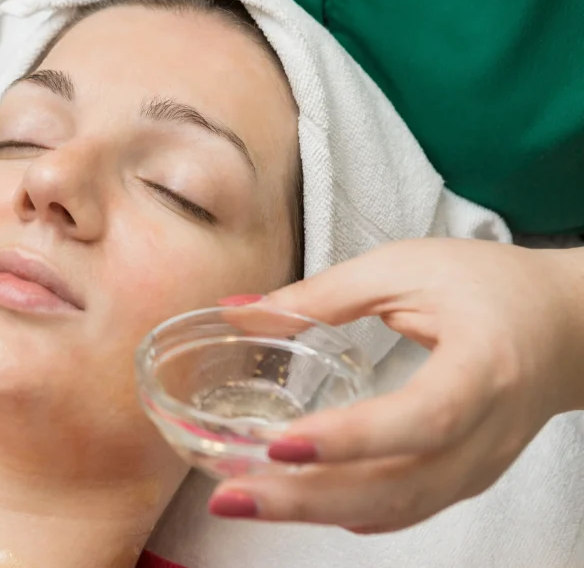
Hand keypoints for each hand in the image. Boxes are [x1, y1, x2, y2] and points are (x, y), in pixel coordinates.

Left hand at [208, 238, 583, 532]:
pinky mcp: (464, 477)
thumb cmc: (491, 285)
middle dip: (307, 498)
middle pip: (399, 487)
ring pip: (396, 510)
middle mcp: (487, 433)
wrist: (568, 324)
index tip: (280, 443)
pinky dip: (345, 512)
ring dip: (314, 512)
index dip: (353, 438)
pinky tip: (296, 503)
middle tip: (231, 495)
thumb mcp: (406, 268)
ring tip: (244, 500)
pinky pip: (404, 510)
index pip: (422, 418)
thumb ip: (322, 293)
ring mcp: (478, 465)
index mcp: (483, 368)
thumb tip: (237, 311)